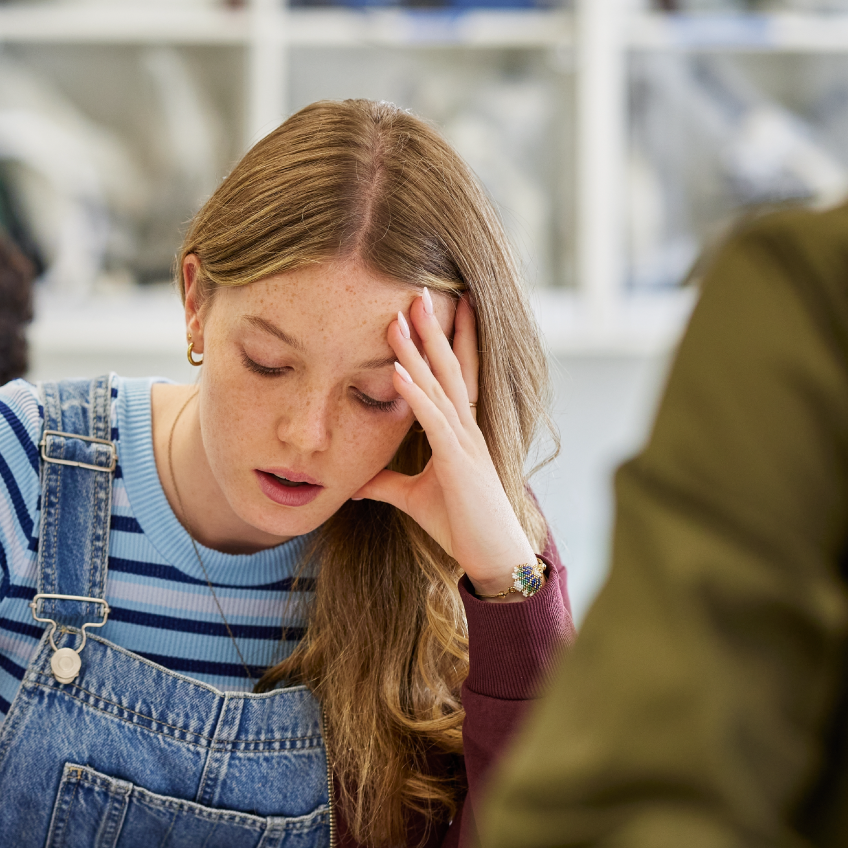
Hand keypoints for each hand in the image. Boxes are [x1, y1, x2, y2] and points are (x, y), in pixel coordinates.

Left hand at [354, 288, 538, 597]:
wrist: (491, 556)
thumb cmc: (460, 526)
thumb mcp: (413, 498)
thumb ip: (387, 484)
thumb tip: (357, 483)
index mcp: (459, 430)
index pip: (450, 375)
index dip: (443, 341)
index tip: (431, 310)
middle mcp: (466, 427)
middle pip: (447, 368)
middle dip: (432, 330)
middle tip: (417, 292)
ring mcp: (465, 442)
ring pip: (439, 386)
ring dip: (417, 352)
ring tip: (399, 319)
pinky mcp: (459, 462)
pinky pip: (433, 421)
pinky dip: (414, 396)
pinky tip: (397, 373)